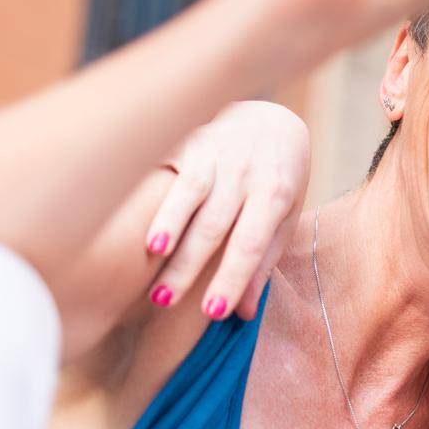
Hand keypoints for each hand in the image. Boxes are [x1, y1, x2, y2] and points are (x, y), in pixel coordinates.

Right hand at [143, 101, 309, 319]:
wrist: (271, 116)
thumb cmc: (277, 178)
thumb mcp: (285, 214)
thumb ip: (264, 260)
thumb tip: (243, 312)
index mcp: (275, 192)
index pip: (251, 242)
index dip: (232, 277)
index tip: (213, 312)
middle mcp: (247, 172)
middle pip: (216, 225)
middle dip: (190, 265)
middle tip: (165, 303)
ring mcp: (219, 154)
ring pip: (193, 196)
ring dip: (171, 227)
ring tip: (154, 258)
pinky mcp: (192, 141)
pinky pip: (173, 171)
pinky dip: (160, 198)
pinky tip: (143, 223)